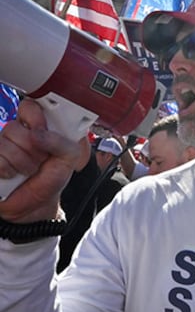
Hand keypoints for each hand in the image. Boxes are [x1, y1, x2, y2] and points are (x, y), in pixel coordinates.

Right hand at [0, 100, 89, 222]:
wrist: (36, 205)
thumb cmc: (52, 178)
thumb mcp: (70, 158)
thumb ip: (63, 141)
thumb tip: (37, 133)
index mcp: (37, 127)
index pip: (29, 106)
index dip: (35, 117)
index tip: (42, 129)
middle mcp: (16, 134)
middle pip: (15, 128)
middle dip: (33, 149)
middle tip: (40, 159)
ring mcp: (0, 146)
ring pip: (5, 143)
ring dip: (22, 162)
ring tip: (28, 170)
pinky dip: (8, 170)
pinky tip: (13, 175)